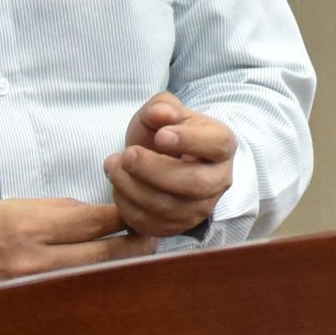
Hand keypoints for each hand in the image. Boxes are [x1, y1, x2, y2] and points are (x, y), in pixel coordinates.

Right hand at [0, 195, 141, 297]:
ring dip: (120, 268)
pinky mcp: (28, 308)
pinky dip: (91, 288)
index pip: (97, 220)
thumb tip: (97, 218)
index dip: (127, 215)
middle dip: (137, 244)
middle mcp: (36, 260)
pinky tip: (105, 283)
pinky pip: (72, 297)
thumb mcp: (11, 208)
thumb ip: (56, 213)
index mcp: (30, 226)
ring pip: (96, 278)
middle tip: (155, 237)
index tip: (141, 211)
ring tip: (138, 260)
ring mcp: (34, 289)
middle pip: (107, 252)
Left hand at [104, 94, 236, 241]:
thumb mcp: (163, 110)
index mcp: (222, 146)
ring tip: (113, 166)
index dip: (190, 141)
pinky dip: (128, 207)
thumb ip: (162, 107)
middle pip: (194, 184)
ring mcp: (199, 208)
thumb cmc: (165, 132)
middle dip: (154, 170)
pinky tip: (117, 187)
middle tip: (127, 155)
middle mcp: (218, 181)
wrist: (162, 159)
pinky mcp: (177, 227)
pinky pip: (153, 225)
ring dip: (134, 188)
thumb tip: (161, 115)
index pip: (216, 145)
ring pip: (171, 208)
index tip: (161, 136)